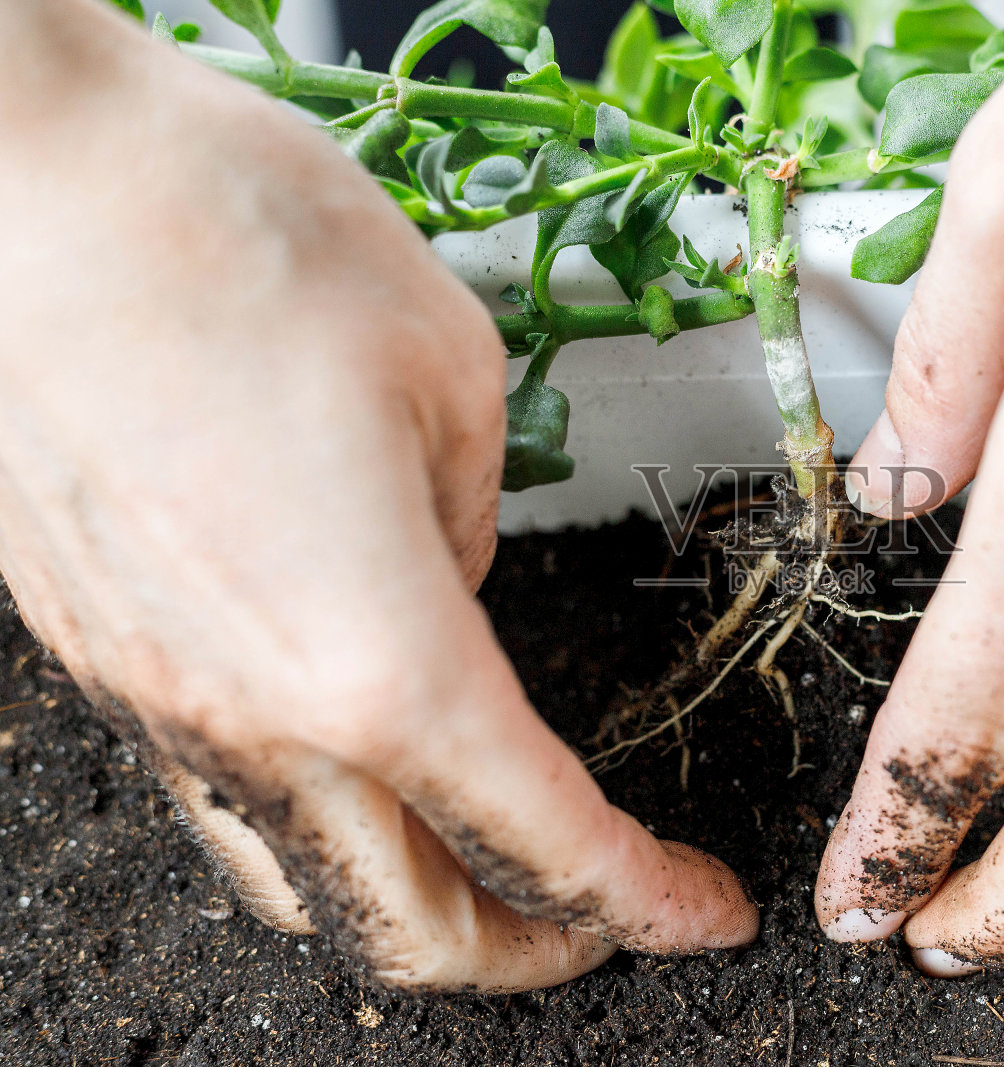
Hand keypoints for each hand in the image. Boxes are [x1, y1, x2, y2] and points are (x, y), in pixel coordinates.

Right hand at [0, 1, 754, 989]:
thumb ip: (478, 520)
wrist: (21, 177)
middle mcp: (255, 717)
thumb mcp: (451, 373)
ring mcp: (159, 700)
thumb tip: (456, 582)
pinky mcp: (102, 656)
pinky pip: (225, 800)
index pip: (544, 841)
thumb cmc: (229, 241)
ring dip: (420, 902)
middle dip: (533, 949)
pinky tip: (358, 768)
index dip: (646, 899)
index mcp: (377, 661)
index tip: (704, 912)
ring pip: (306, 883)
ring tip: (490, 862)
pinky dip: (321, 826)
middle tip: (610, 916)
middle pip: (413, 929)